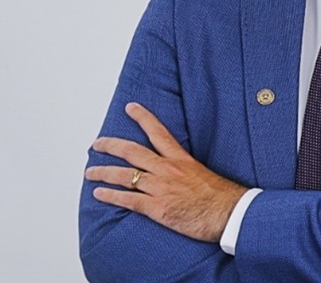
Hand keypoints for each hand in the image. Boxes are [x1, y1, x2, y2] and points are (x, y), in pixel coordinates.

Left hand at [85, 102, 247, 242]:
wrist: (230, 212)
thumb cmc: (222, 197)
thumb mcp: (204, 174)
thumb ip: (187, 171)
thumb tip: (180, 174)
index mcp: (181, 159)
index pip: (158, 132)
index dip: (142, 118)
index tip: (131, 107)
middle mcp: (168, 170)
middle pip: (132, 152)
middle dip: (111, 145)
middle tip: (98, 143)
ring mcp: (161, 188)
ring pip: (124, 175)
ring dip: (103, 172)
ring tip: (90, 171)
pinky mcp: (157, 207)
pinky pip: (128, 199)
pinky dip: (111, 196)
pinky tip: (99, 194)